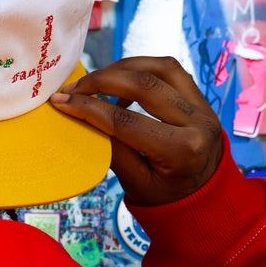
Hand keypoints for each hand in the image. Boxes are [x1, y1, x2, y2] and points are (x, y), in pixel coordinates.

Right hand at [50, 56, 222, 205]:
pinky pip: (170, 70)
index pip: (126, 121)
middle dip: (103, 80)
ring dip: (123, 68)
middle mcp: (198, 123)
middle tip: (74, 87)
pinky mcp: (200, 98)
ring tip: (97, 80)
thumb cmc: (165, 196)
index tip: (61, 100)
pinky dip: (141, 69)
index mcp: (181, 151)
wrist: (204, 198)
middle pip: (145, 85)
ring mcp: (203, 107)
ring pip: (161, 68)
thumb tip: (80, 118)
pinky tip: (121, 83)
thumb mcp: (135, 184)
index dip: (89, 108)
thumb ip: (112, 150)